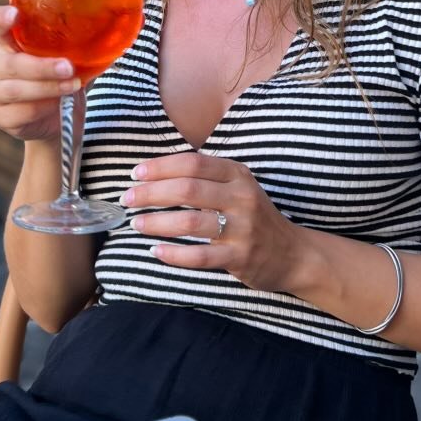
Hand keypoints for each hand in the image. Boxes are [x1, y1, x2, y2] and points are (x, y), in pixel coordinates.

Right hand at [0, 5, 81, 141]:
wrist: (58, 121)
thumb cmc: (63, 80)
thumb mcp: (74, 59)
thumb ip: (85, 43)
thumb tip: (125, 24)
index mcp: (11, 42)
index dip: (2, 18)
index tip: (14, 14)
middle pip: (11, 63)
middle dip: (42, 66)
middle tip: (68, 67)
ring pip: (15, 89)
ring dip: (47, 87)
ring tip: (73, 85)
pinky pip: (19, 112)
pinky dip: (42, 108)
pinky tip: (59, 105)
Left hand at [124, 153, 302, 292]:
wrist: (293, 253)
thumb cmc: (255, 217)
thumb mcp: (238, 187)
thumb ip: (207, 178)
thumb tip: (158, 173)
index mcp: (238, 174)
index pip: (193, 163)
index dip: (161, 166)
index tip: (136, 173)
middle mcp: (241, 197)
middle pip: (187, 189)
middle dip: (151, 193)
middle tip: (127, 199)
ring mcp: (242, 228)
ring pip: (190, 221)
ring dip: (156, 222)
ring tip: (136, 224)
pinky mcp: (240, 257)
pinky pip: (200, 256)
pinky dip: (174, 254)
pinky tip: (156, 251)